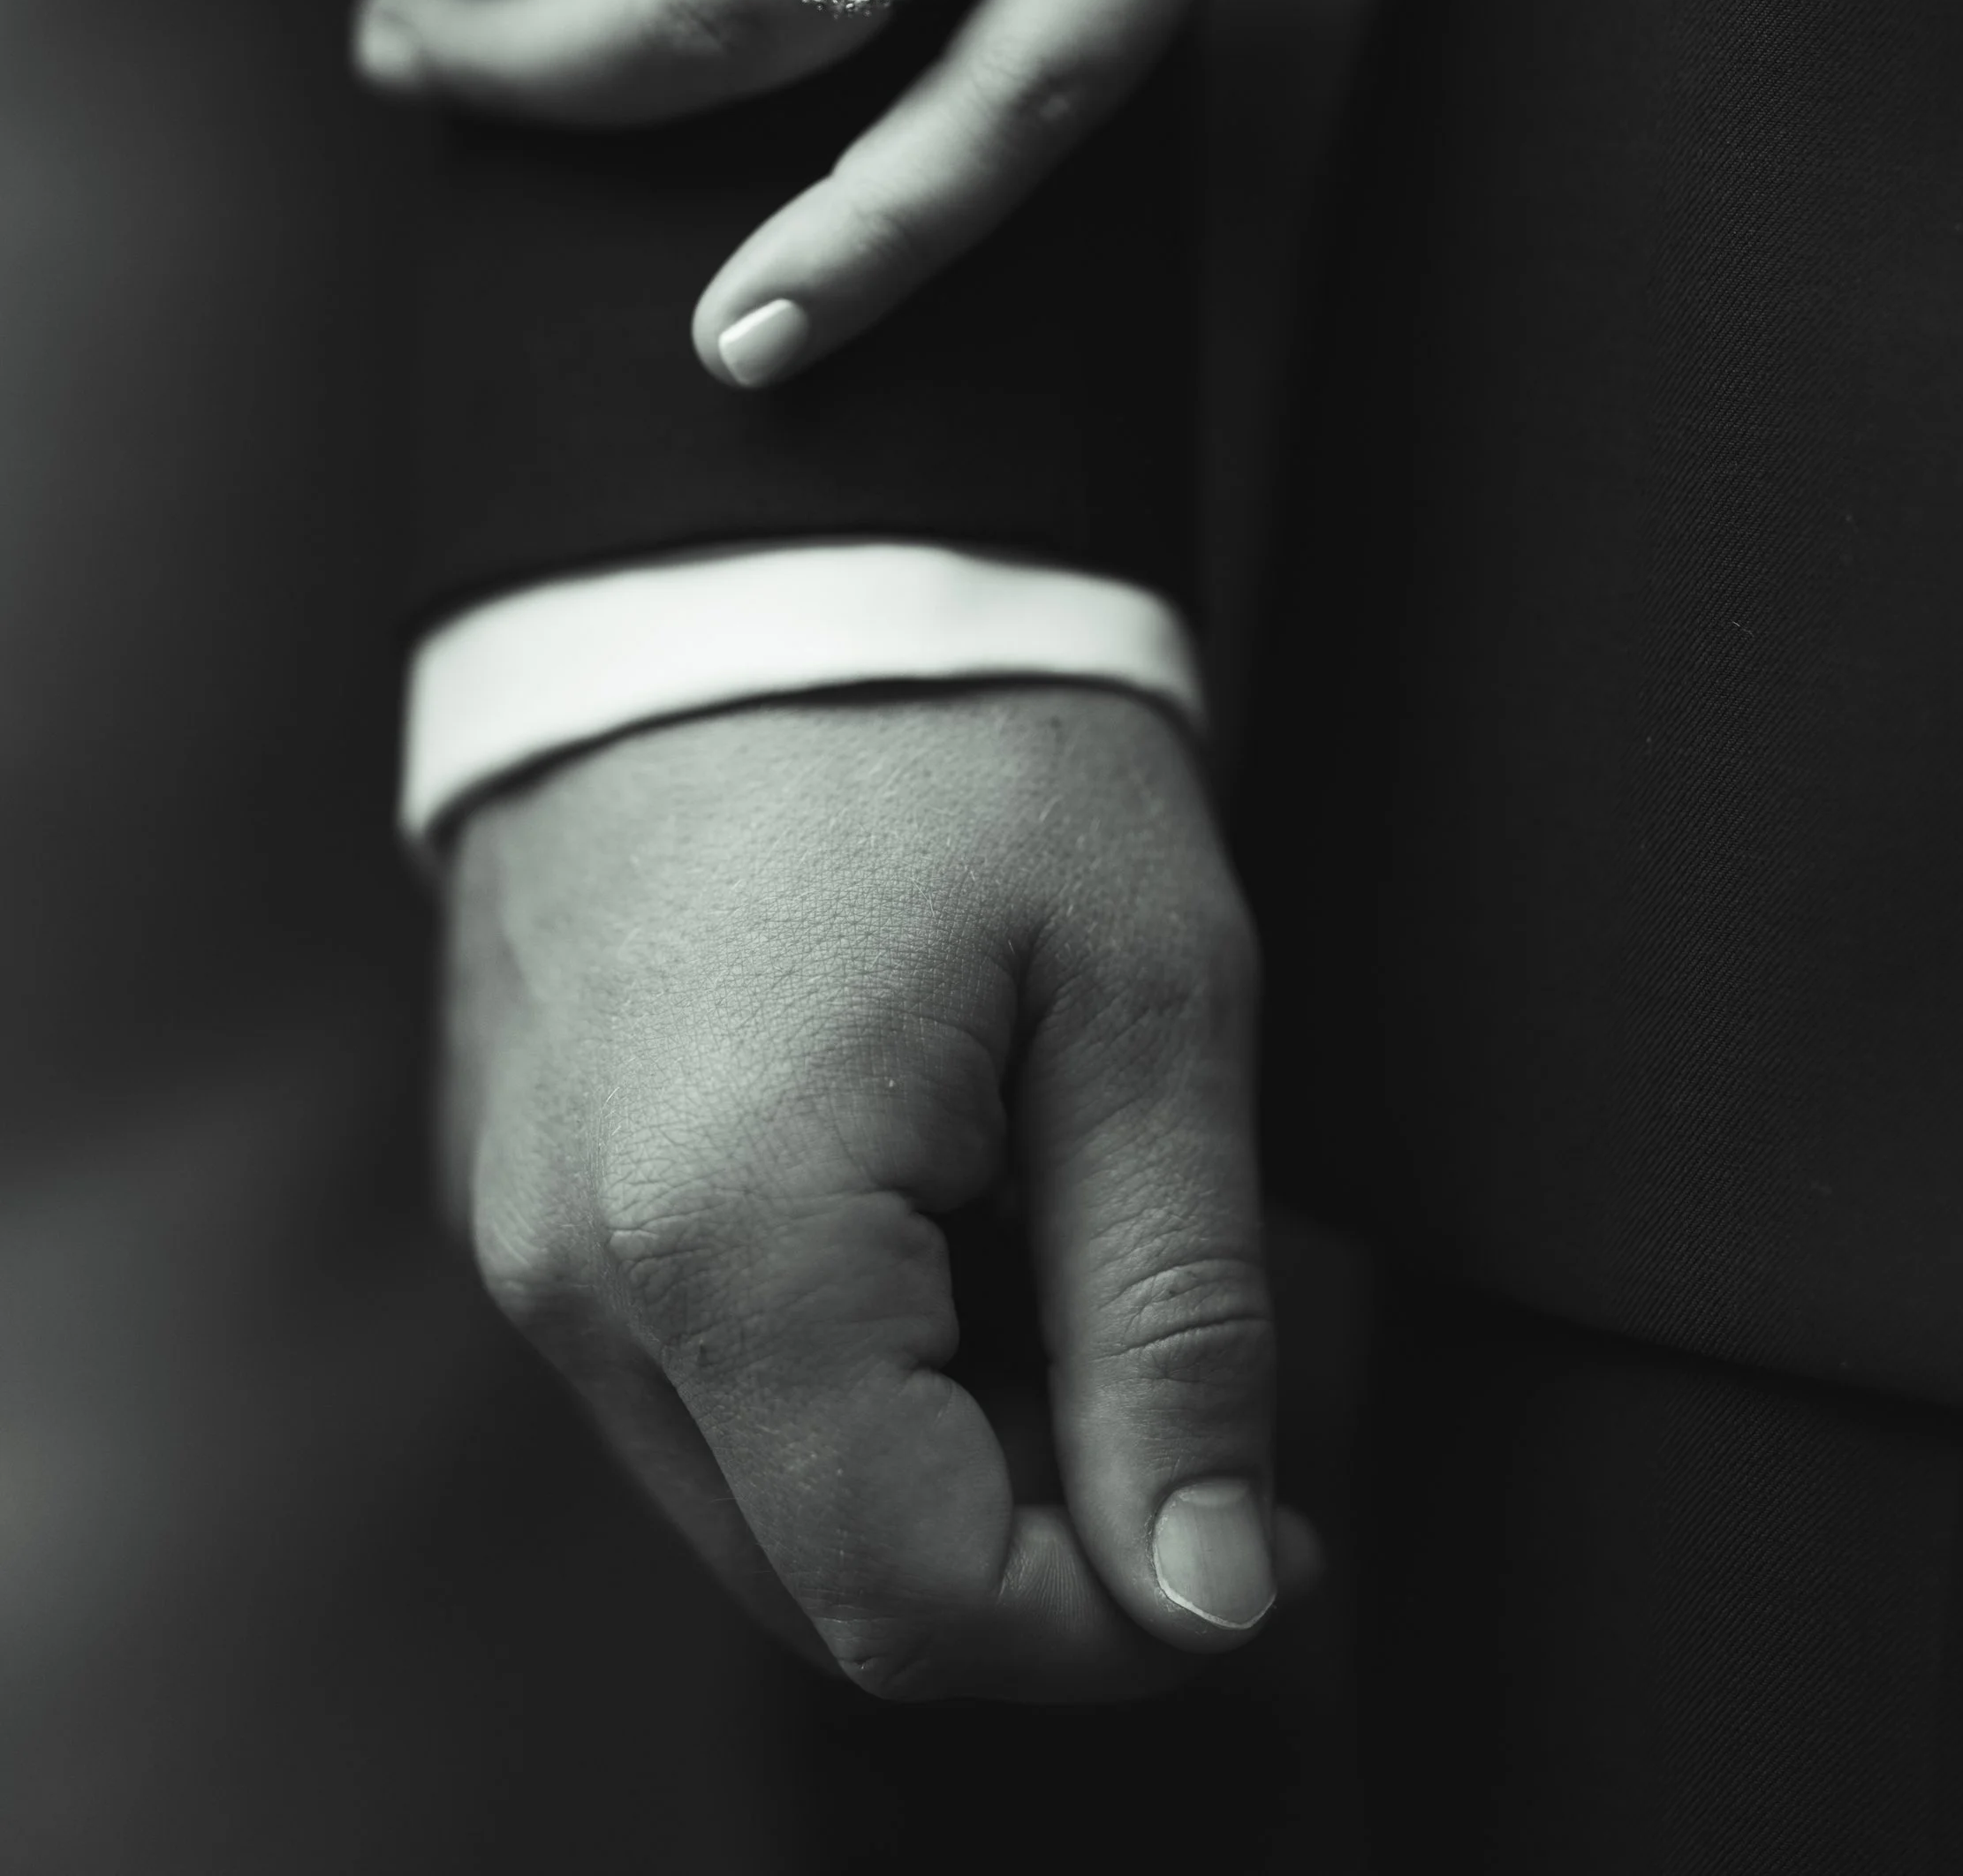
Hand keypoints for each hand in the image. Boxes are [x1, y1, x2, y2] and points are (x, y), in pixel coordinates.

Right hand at [441, 685, 1306, 1700]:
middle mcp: (572, 1271)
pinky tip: (941, 1185)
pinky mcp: (514, 1166)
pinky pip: (680, 1359)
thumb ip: (1174, 1320)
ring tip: (1060, 1226)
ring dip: (938, 1441)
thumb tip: (1206, 1593)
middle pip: (820, 1576)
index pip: (915, 1605)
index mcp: (727, 1239)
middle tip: (1191, 1386)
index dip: (1120, 1625)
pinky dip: (834, 1349)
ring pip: (752, 1480)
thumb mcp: (1143, 999)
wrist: (756, 524)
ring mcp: (519, 1222)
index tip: (1260, 1532)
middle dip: (1037, 1537)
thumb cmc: (963, 720)